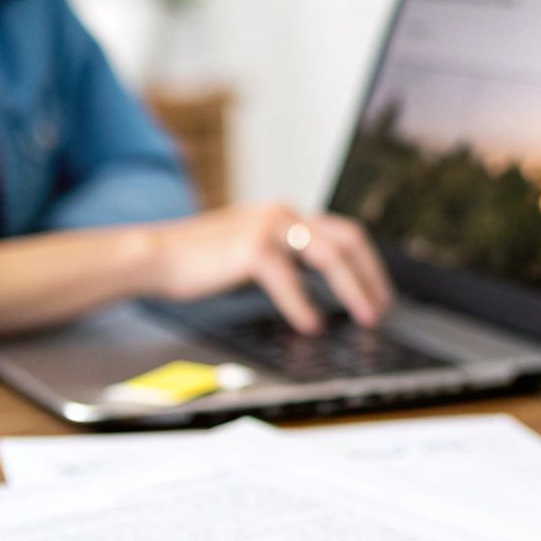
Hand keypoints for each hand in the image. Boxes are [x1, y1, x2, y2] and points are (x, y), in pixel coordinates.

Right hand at [146, 203, 392, 332]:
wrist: (157, 256)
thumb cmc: (201, 262)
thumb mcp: (253, 253)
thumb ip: (286, 260)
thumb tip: (323, 291)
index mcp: (287, 215)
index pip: (345, 233)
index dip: (369, 264)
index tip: (381, 293)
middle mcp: (284, 214)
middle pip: (349, 240)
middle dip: (372, 276)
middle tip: (383, 308)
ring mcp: (269, 227)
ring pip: (330, 255)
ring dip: (354, 289)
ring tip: (365, 317)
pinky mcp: (252, 248)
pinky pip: (291, 280)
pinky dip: (305, 306)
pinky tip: (312, 325)